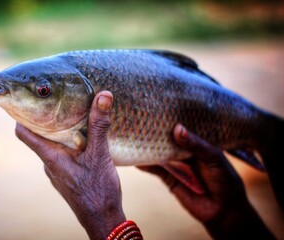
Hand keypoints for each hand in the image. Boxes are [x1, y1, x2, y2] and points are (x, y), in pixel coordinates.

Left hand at [15, 91, 124, 239]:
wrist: (102, 219)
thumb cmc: (98, 190)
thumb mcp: (100, 154)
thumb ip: (99, 125)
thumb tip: (103, 95)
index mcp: (50, 156)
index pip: (23, 133)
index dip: (21, 114)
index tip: (26, 98)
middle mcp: (49, 164)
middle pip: (39, 136)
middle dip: (47, 119)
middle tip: (58, 102)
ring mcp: (57, 172)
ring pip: (53, 146)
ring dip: (61, 132)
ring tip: (74, 117)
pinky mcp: (67, 177)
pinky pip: (62, 155)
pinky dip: (69, 144)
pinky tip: (84, 141)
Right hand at [138, 124, 273, 238]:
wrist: (224, 211)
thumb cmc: (225, 180)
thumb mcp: (213, 158)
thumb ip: (196, 144)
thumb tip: (177, 128)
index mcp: (197, 142)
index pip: (181, 128)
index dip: (170, 120)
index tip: (156, 109)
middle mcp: (184, 151)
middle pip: (166, 139)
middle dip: (154, 132)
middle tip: (139, 121)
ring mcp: (175, 164)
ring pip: (158, 153)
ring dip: (147, 148)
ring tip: (132, 138)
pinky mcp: (169, 178)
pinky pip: (155, 170)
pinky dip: (145, 165)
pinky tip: (135, 159)